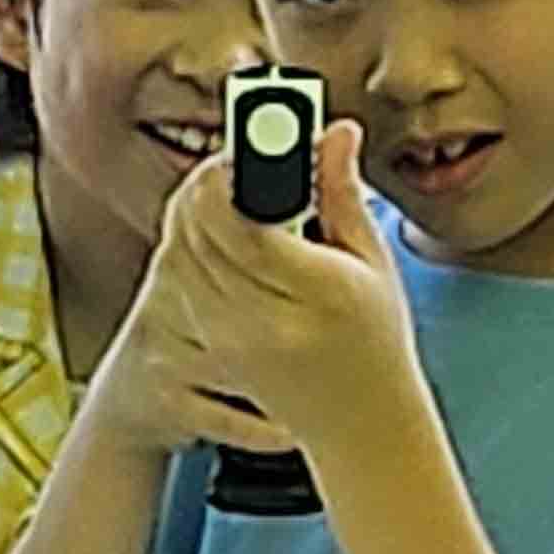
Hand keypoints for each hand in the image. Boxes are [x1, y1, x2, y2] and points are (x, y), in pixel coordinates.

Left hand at [140, 124, 419, 456]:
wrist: (361, 423)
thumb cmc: (376, 341)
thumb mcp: (373, 263)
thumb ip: (344, 193)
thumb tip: (335, 129)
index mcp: (317, 295)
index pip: (243, 221)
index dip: (231, 172)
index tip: (246, 140)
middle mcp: (265, 322)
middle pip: (200, 230)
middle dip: (209, 181)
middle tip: (234, 156)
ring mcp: (231, 340)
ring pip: (179, 252)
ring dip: (193, 209)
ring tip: (225, 189)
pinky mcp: (211, 346)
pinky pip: (178, 279)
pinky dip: (187, 244)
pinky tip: (213, 230)